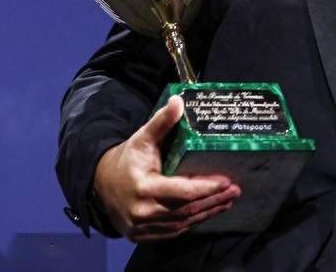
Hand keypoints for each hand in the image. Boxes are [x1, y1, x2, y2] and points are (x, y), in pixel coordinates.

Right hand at [93, 95, 240, 241]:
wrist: (100, 184)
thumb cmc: (127, 159)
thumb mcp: (142, 138)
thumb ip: (161, 122)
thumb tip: (178, 101)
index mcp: (144, 188)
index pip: (183, 192)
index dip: (206, 188)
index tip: (227, 181)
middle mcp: (142, 212)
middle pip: (186, 210)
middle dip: (213, 201)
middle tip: (235, 190)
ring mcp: (141, 228)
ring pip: (182, 223)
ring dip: (207, 212)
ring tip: (227, 200)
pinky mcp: (142, 236)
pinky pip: (173, 231)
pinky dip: (192, 221)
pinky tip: (207, 211)